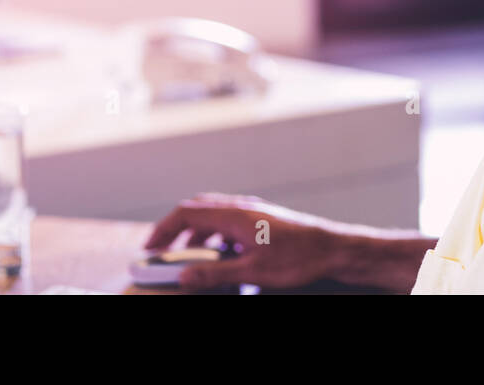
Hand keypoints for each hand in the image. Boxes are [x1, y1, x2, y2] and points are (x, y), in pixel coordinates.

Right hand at [143, 193, 342, 290]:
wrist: (333, 249)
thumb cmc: (298, 258)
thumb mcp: (252, 272)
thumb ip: (214, 273)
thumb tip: (184, 275)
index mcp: (233, 215)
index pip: (186, 212)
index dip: (163, 228)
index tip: (150, 247)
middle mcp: (241, 207)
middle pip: (197, 209)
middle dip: (177, 230)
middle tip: (164, 250)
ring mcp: (253, 212)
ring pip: (214, 216)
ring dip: (198, 234)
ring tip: (192, 258)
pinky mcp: (263, 220)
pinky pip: (230, 222)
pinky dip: (216, 236)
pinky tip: (223, 256)